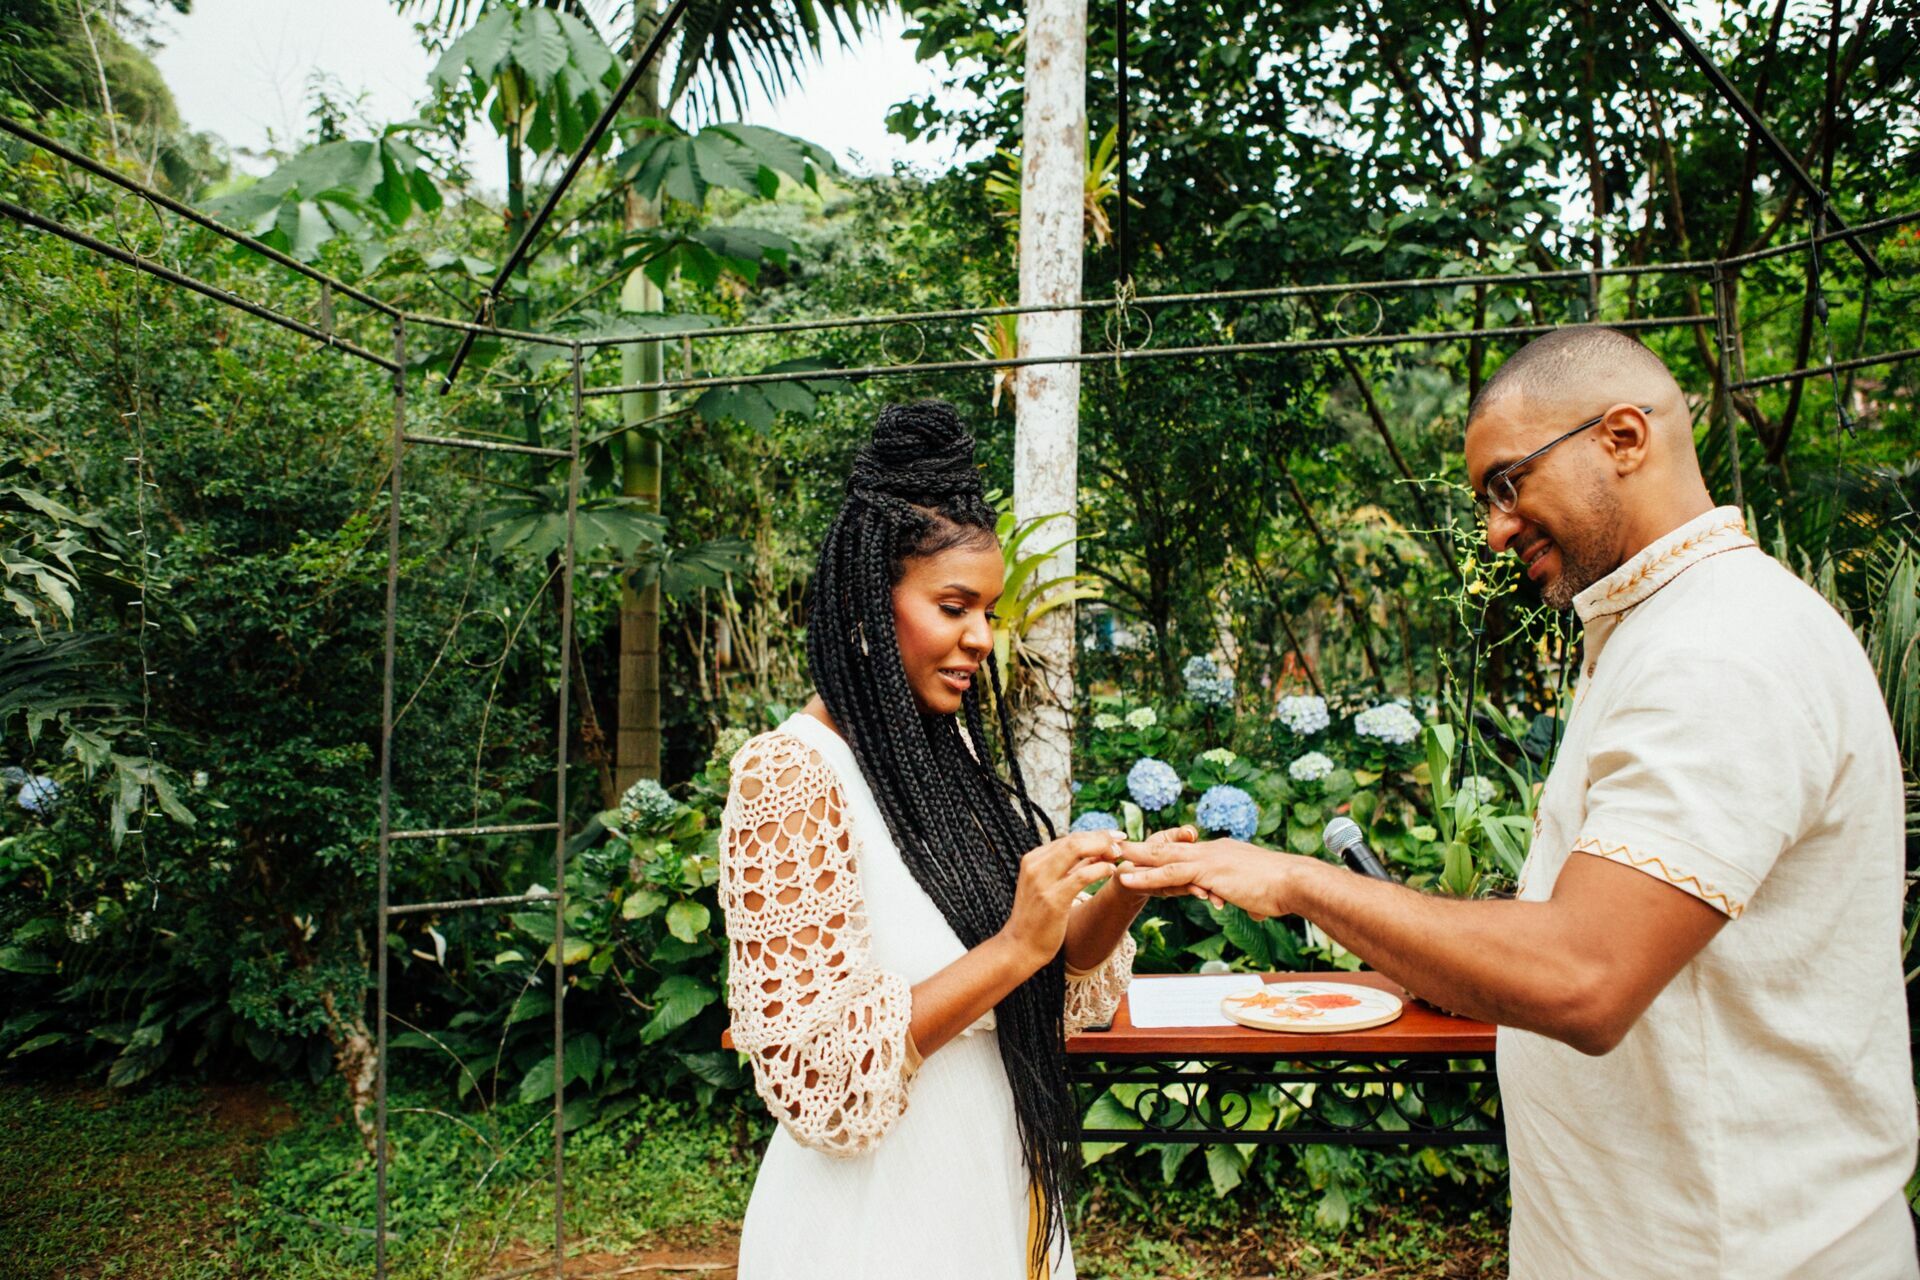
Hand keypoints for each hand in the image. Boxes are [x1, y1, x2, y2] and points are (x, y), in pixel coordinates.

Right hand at [999, 829, 1128, 968]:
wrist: (1020, 947)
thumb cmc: (1038, 918)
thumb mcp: (1049, 885)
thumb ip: (1069, 868)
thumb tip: (1097, 851)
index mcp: (1033, 859)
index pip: (1069, 838)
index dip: (1095, 835)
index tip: (1115, 837)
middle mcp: (1035, 865)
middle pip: (1074, 839)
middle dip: (1101, 837)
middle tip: (1122, 841)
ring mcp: (1042, 881)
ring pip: (1076, 849)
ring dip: (1102, 848)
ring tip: (1118, 855)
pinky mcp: (1053, 899)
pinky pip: (1082, 876)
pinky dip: (1100, 869)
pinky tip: (1111, 871)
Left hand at [1114, 838, 1307, 920]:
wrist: (1295, 883)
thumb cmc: (1285, 891)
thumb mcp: (1262, 893)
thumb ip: (1255, 897)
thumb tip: (1260, 910)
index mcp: (1222, 853)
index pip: (1186, 851)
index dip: (1164, 851)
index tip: (1145, 850)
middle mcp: (1212, 851)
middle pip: (1169, 846)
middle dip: (1142, 847)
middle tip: (1115, 844)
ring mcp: (1208, 859)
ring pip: (1162, 856)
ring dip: (1134, 858)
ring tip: (1109, 858)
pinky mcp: (1207, 872)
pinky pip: (1169, 873)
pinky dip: (1145, 874)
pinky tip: (1126, 878)